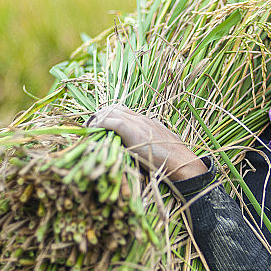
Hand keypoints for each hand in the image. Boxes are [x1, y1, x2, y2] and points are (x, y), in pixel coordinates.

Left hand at [87, 104, 206, 181]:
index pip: (124, 111)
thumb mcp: (162, 147)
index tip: (100, 123)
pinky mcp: (133, 131)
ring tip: (88, 128)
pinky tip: (93, 130)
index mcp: (148, 121)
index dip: (110, 115)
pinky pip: (111, 122)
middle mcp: (142, 119)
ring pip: (112, 112)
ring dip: (98, 119)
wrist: (182, 162)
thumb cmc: (174, 161)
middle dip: (100, 115)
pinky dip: (100, 124)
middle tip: (90, 126)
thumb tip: (143, 150)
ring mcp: (138, 123)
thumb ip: (151, 143)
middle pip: (115, 108)